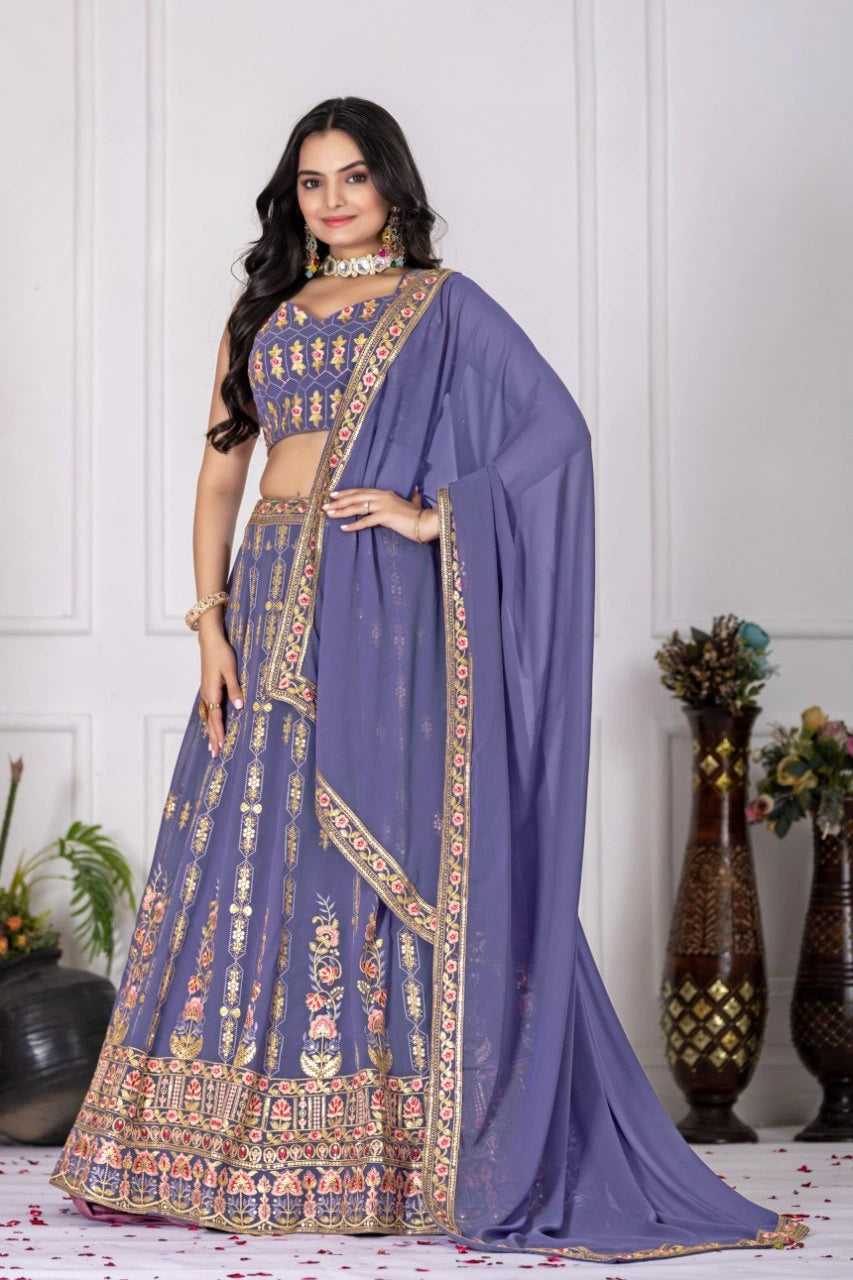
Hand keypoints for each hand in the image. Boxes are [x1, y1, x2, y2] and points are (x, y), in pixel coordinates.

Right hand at [198, 624, 243, 757]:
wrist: (210, 641)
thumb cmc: (222, 654)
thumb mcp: (231, 670)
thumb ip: (235, 689)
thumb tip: (239, 707)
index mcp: (212, 692)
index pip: (216, 717)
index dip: (219, 732)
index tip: (221, 745)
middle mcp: (207, 694)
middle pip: (210, 720)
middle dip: (213, 738)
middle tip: (215, 754)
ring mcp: (206, 692)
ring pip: (208, 716)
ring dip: (210, 732)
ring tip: (212, 746)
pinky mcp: (207, 688)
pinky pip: (208, 710)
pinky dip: (210, 721)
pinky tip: (211, 726)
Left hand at [322, 485, 438, 542]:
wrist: (427, 522)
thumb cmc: (419, 515)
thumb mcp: (413, 503)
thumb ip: (412, 497)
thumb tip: (417, 490)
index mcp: (385, 493)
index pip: (361, 491)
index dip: (347, 493)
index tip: (334, 495)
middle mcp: (382, 496)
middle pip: (356, 497)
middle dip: (339, 501)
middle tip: (326, 506)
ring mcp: (384, 505)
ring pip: (358, 507)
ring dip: (342, 511)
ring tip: (330, 514)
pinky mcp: (386, 516)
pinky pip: (366, 521)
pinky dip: (354, 525)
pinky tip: (344, 528)